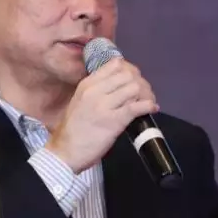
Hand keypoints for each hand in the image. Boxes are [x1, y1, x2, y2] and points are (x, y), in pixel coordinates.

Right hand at [47, 57, 157, 173]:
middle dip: (140, 82)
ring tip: (147, 102)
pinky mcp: (113, 121)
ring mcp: (104, 105)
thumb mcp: (80, 101)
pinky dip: (148, 106)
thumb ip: (97, 90)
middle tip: (144, 93)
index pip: (115, 64)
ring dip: (145, 94)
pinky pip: (136, 107)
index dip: (130, 70)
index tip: (135, 80)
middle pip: (128, 75)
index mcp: (87, 84)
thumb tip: (119, 84)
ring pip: (134, 88)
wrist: (65, 152)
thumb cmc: (74, 129)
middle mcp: (95, 91)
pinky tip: (152, 109)